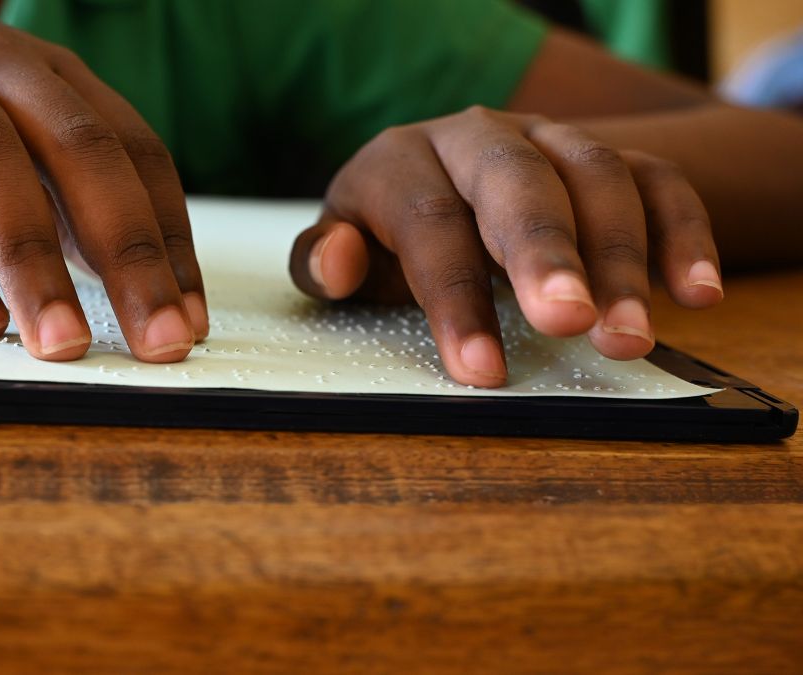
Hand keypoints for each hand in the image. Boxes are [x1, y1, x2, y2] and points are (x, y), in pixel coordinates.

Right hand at [0, 0, 206, 360]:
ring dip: (34, 261)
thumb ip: (73, 198)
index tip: (189, 319)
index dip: (172, 240)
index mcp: (60, 77)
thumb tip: (138, 289)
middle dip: (130, 255)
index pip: (139, 153)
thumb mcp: (22, 126)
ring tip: (63, 342)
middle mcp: (5, 69)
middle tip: (157, 340)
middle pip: (84, 153)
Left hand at [289, 106, 722, 386]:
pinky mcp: (608, 156)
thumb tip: (337, 263)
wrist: (448, 181)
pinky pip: (659, 181)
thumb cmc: (387, 237)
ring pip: (595, 177)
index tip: (482, 371)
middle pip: (516, 184)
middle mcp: (476, 138)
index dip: (454, 299)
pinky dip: (684, 233)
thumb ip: (325, 263)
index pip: (429, 224)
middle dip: (546, 253)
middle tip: (569, 322)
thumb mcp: (346, 250)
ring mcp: (548, 140)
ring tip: (628, 339)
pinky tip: (698, 294)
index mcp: (400, 162)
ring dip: (620, 259)